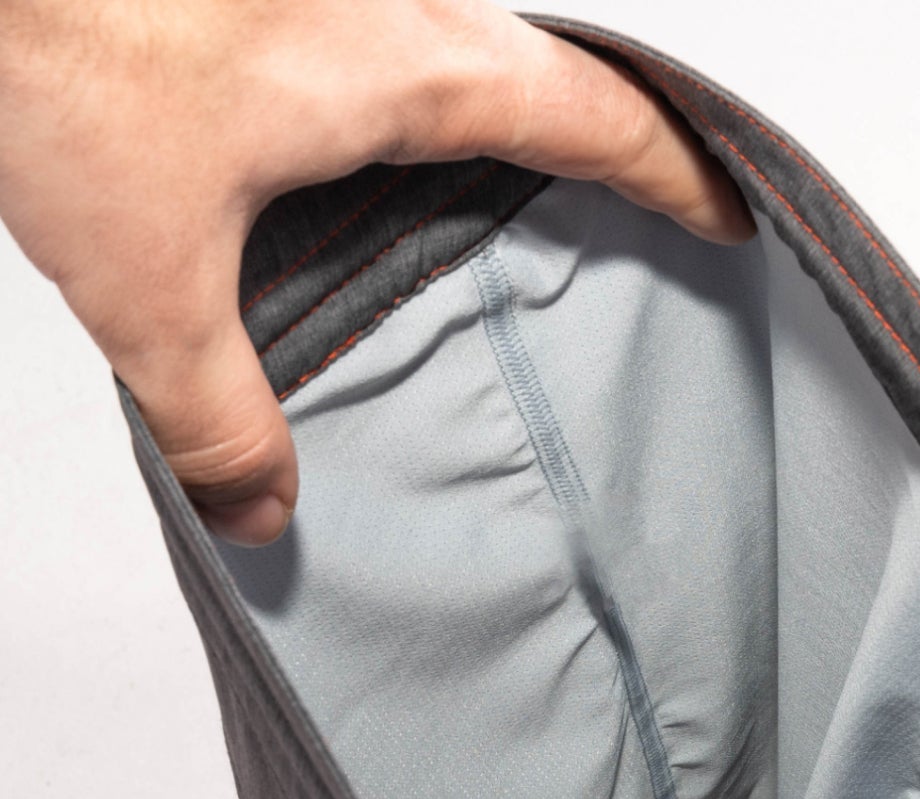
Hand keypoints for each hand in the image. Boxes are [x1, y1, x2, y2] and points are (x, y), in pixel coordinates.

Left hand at [0, 0, 749, 543]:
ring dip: (521, 108)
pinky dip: (425, 95)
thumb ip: (214, 414)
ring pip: (470, 41)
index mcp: (407, 65)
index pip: (597, 113)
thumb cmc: (42, 34)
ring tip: (541, 191)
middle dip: (621, 135)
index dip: (679, 169)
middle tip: (658, 203)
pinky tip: (375, 152)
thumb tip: (256, 509)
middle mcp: (385, 2)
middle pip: (554, 64)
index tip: (732, 213)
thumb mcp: (142, 274)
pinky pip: (392, 36)